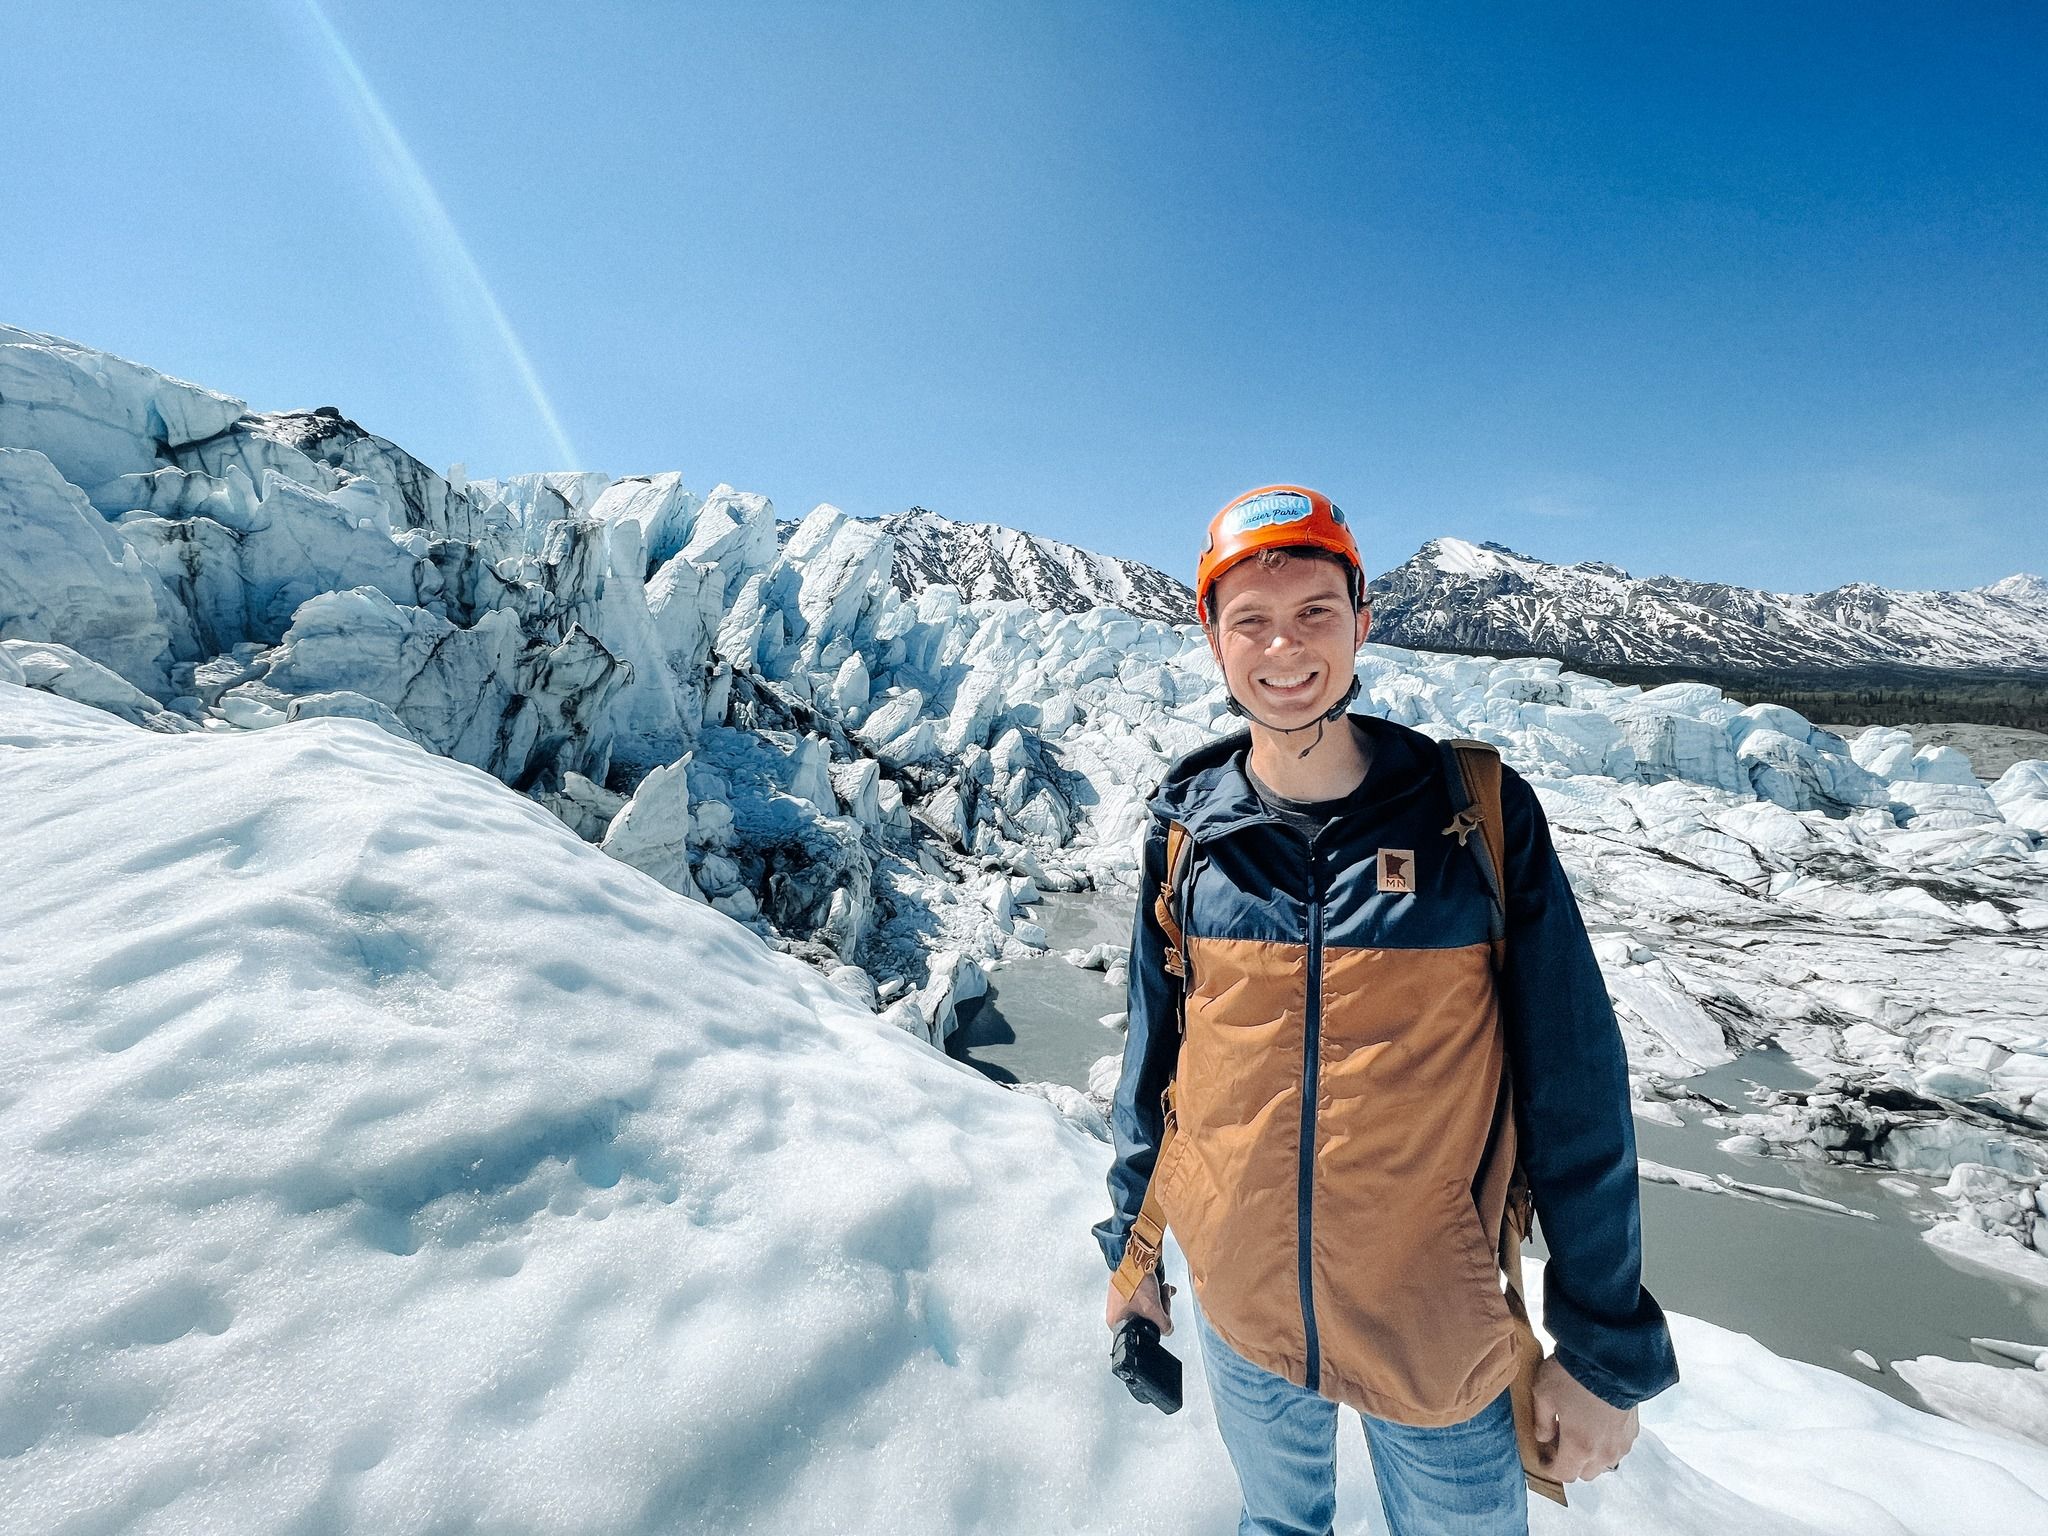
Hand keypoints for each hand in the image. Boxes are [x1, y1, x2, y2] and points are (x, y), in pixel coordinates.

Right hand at [1105, 1270, 1174, 1336]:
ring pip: (1147, 1306)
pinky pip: (1144, 1296)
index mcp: (1116, 1322)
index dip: (1157, 1323)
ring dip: (1160, 1298)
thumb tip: (1169, 1330)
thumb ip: (1164, 1324)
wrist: (1133, 1255)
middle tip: (1165, 1296)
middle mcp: (1117, 1312)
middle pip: (1146, 1318)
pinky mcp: (1127, 1289)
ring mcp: (1122, 1300)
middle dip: (1160, 1307)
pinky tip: (1163, 1286)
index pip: (1142, 1331)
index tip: (1164, 1313)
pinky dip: (1155, 1292)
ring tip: (1165, 1288)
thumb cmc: (1135, 1282)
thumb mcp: (1153, 1309)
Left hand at [1531, 1356, 1637, 1482]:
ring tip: (1580, 1431)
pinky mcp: (1633, 1431)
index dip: (1550, 1467)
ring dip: (1591, 1455)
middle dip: (1571, 1462)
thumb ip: (1542, 1422)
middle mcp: (1603, 1453)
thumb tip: (1543, 1438)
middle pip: (1585, 1473)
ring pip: (1603, 1463)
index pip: (1564, 1474)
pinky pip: (1617, 1448)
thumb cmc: (1572, 1376)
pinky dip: (1606, 1443)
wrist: (1612, 1358)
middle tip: (1560, 1440)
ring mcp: (1621, 1444)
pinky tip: (1597, 1423)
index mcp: (1579, 1447)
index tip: (1544, 1455)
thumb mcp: (1544, 1394)